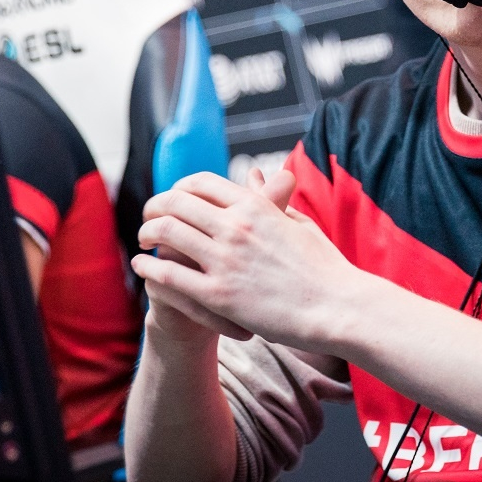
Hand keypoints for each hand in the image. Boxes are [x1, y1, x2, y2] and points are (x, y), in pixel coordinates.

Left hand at [131, 169, 360, 352]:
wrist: (339, 307)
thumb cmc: (325, 268)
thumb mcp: (298, 222)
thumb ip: (271, 198)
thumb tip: (255, 174)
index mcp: (255, 206)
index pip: (200, 182)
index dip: (177, 188)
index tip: (171, 199)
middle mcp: (236, 226)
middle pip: (174, 202)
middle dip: (153, 207)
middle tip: (147, 219)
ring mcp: (225, 260)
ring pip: (165, 233)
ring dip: (146, 233)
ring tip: (142, 241)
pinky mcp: (219, 295)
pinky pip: (168, 274)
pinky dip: (148, 267)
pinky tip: (142, 268)